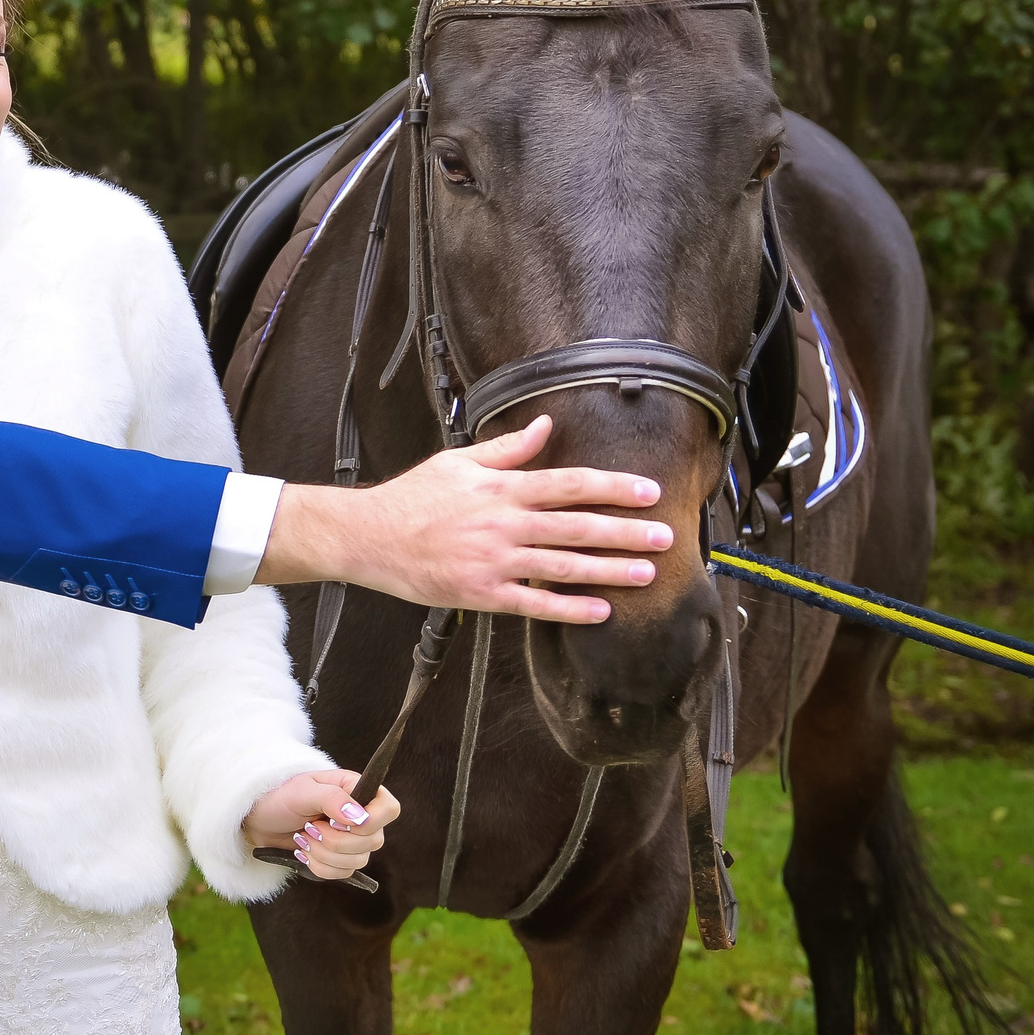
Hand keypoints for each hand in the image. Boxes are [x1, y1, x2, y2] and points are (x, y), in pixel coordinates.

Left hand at [241, 769, 399, 883]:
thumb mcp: (303, 791)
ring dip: (323, 854)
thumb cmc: (281, 796)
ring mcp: (353, 839)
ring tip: (303, 837)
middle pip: (373, 841)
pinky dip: (320, 866)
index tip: (338, 821)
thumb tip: (359, 817)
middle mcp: (362, 815)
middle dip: (335, 840)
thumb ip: (332, 799)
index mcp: (358, 790)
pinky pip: (343, 873)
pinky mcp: (341, 859)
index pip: (389, 809)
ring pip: (358, 861)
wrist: (261, 819)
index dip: (370, 821)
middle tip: (309, 826)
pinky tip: (304, 852)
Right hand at [255, 415, 670, 622]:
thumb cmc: (412, 497)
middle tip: (665, 536)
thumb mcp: (458, 461)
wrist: (367, 536)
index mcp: (501, 488)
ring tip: (647, 574)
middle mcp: (503, 524)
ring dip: (609, 571)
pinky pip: (533, 604)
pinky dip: (569, 608)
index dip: (613, 487)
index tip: (649, 491)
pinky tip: (601, 610)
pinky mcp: (481, 594)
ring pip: (563, 567)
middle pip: (576, 526)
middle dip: (625, 531)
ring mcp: (493, 561)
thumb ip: (507, 449)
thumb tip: (546, 424)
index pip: (569, 484)